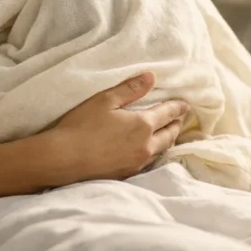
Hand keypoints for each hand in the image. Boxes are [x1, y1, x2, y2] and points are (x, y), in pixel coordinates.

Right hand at [50, 72, 189, 182]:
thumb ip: (131, 89)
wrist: (63, 159)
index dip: (178, 108)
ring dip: (167, 140)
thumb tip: (152, 77)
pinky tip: (148, 152)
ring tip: (168, 134)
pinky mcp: (127, 174)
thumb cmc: (82, 125)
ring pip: (160, 150)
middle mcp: (145, 146)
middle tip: (180, 119)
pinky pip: (148, 162)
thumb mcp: (105, 100)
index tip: (186, 105)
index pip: (168, 114)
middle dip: (176, 125)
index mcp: (143, 125)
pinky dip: (153, 153)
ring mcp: (137, 163)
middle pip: (169, 135)